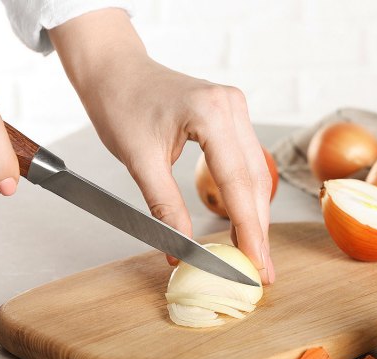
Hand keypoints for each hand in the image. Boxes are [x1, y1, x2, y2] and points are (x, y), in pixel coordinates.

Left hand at [49, 9, 274, 283]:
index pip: (238, 183)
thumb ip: (165, 206)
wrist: (115, 70)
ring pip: (256, 173)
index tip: (255, 265)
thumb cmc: (120, 104)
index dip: (249, 230)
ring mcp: (235, 109)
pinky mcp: (230, 116)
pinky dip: (244, 195)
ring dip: (254, 215)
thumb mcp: (139, 161)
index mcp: (212, 113)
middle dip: (257, 229)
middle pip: (255, 181)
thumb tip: (180, 250)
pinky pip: (245, 162)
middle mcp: (232, 107)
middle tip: (261, 270)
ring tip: (253, 253)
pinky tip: (243, 220)